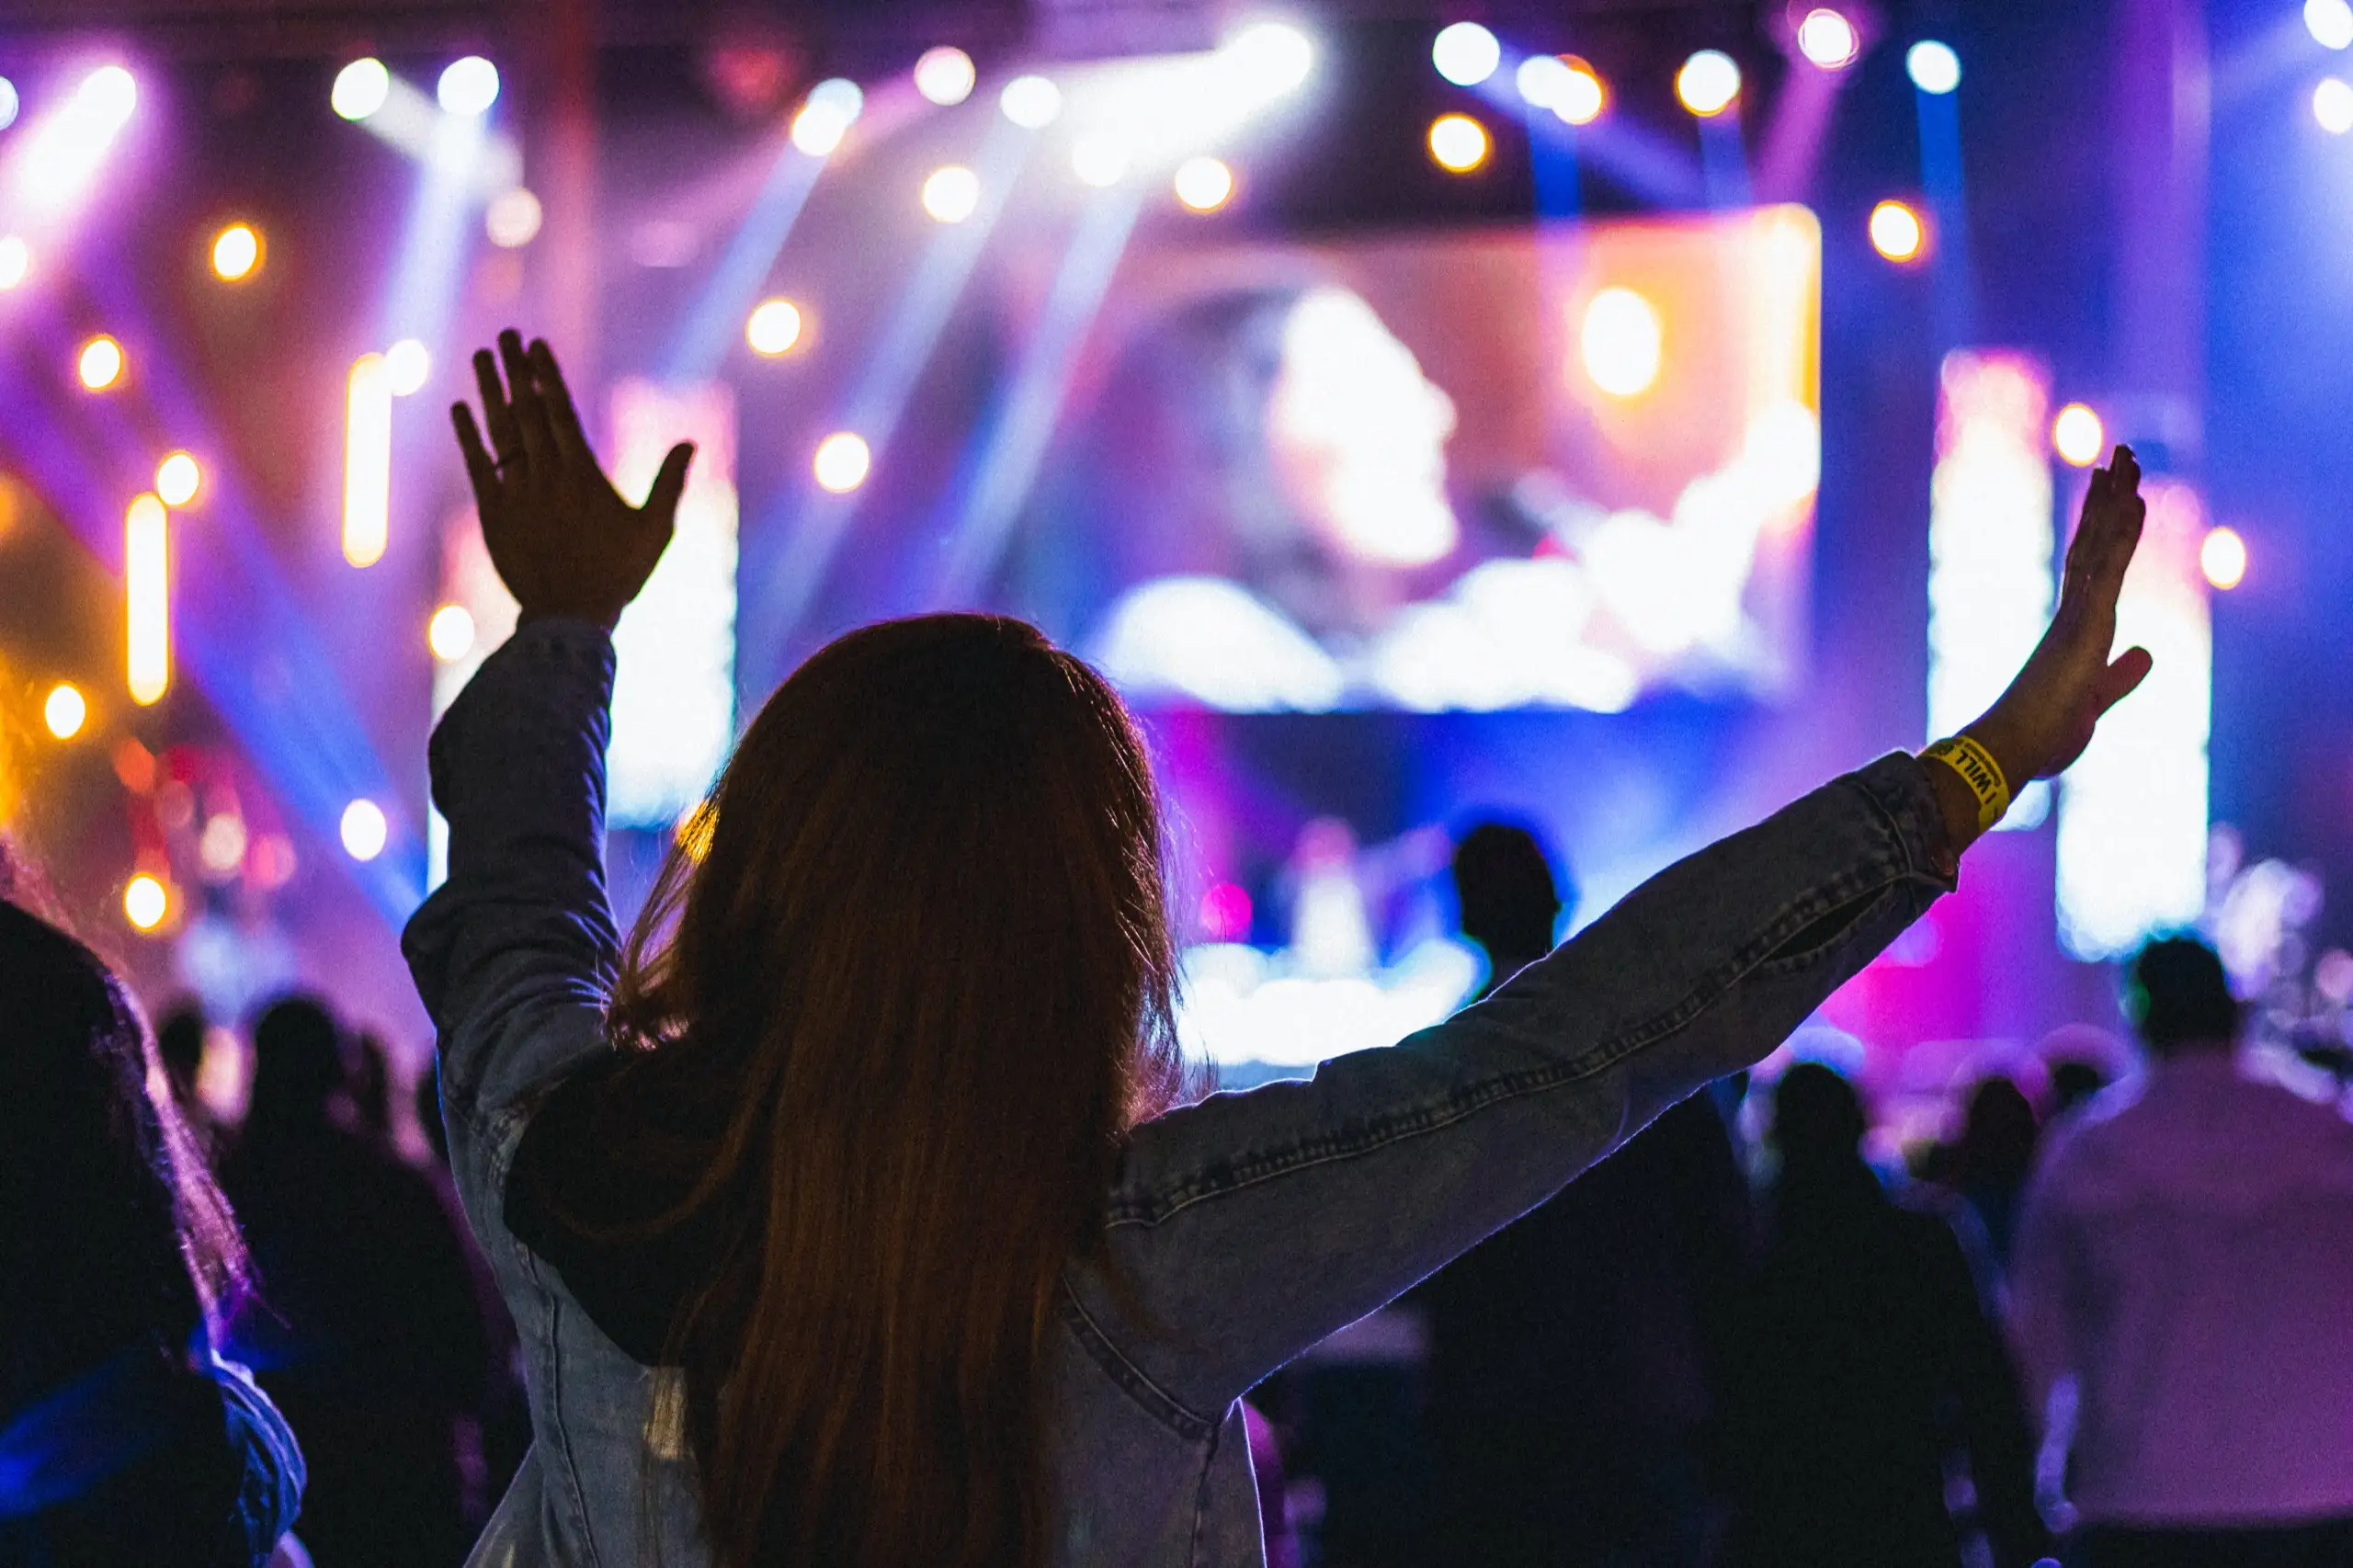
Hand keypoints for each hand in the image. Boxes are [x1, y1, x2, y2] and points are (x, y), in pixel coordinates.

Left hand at [451, 330, 691, 630]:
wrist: (569, 619)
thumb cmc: (620, 575)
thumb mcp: (656, 531)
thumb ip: (670, 484)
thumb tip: (689, 443)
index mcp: (584, 475)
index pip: (561, 411)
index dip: (546, 375)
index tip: (535, 345)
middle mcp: (547, 476)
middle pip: (528, 411)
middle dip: (516, 370)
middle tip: (505, 335)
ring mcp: (517, 494)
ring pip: (501, 431)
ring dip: (489, 391)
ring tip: (482, 356)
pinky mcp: (494, 514)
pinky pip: (478, 466)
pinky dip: (468, 436)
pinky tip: (459, 408)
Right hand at [1928, 445, 2153, 852]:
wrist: (2011, 749)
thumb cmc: (2042, 735)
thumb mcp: (2096, 700)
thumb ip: (2121, 675)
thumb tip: (2146, 653)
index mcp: (2075, 628)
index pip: (2092, 567)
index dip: (2102, 528)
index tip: (2110, 493)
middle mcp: (2074, 610)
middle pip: (2093, 541)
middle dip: (2107, 498)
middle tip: (2118, 457)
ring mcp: (2077, 612)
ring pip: (2100, 542)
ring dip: (2116, 497)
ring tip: (2127, 457)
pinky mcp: (2085, 622)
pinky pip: (2109, 566)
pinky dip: (2123, 531)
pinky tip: (2135, 499)